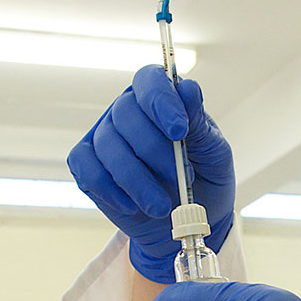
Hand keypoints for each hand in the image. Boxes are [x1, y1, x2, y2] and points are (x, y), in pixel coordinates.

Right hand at [68, 65, 234, 283]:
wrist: (188, 220)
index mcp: (159, 98)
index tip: (179, 130)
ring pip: (108, 146)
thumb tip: (188, 88)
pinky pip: (87, 170)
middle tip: (178, 178)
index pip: (150, 80)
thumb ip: (199, 122)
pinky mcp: (87, 166)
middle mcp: (127, 111)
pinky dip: (111, 190)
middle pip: (126, 113)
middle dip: (154, 150)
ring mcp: (104, 137)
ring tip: (162, 206)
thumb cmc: (204, 178)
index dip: (161, 101)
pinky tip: (133, 206)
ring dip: (137, 179)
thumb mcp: (213, 150)